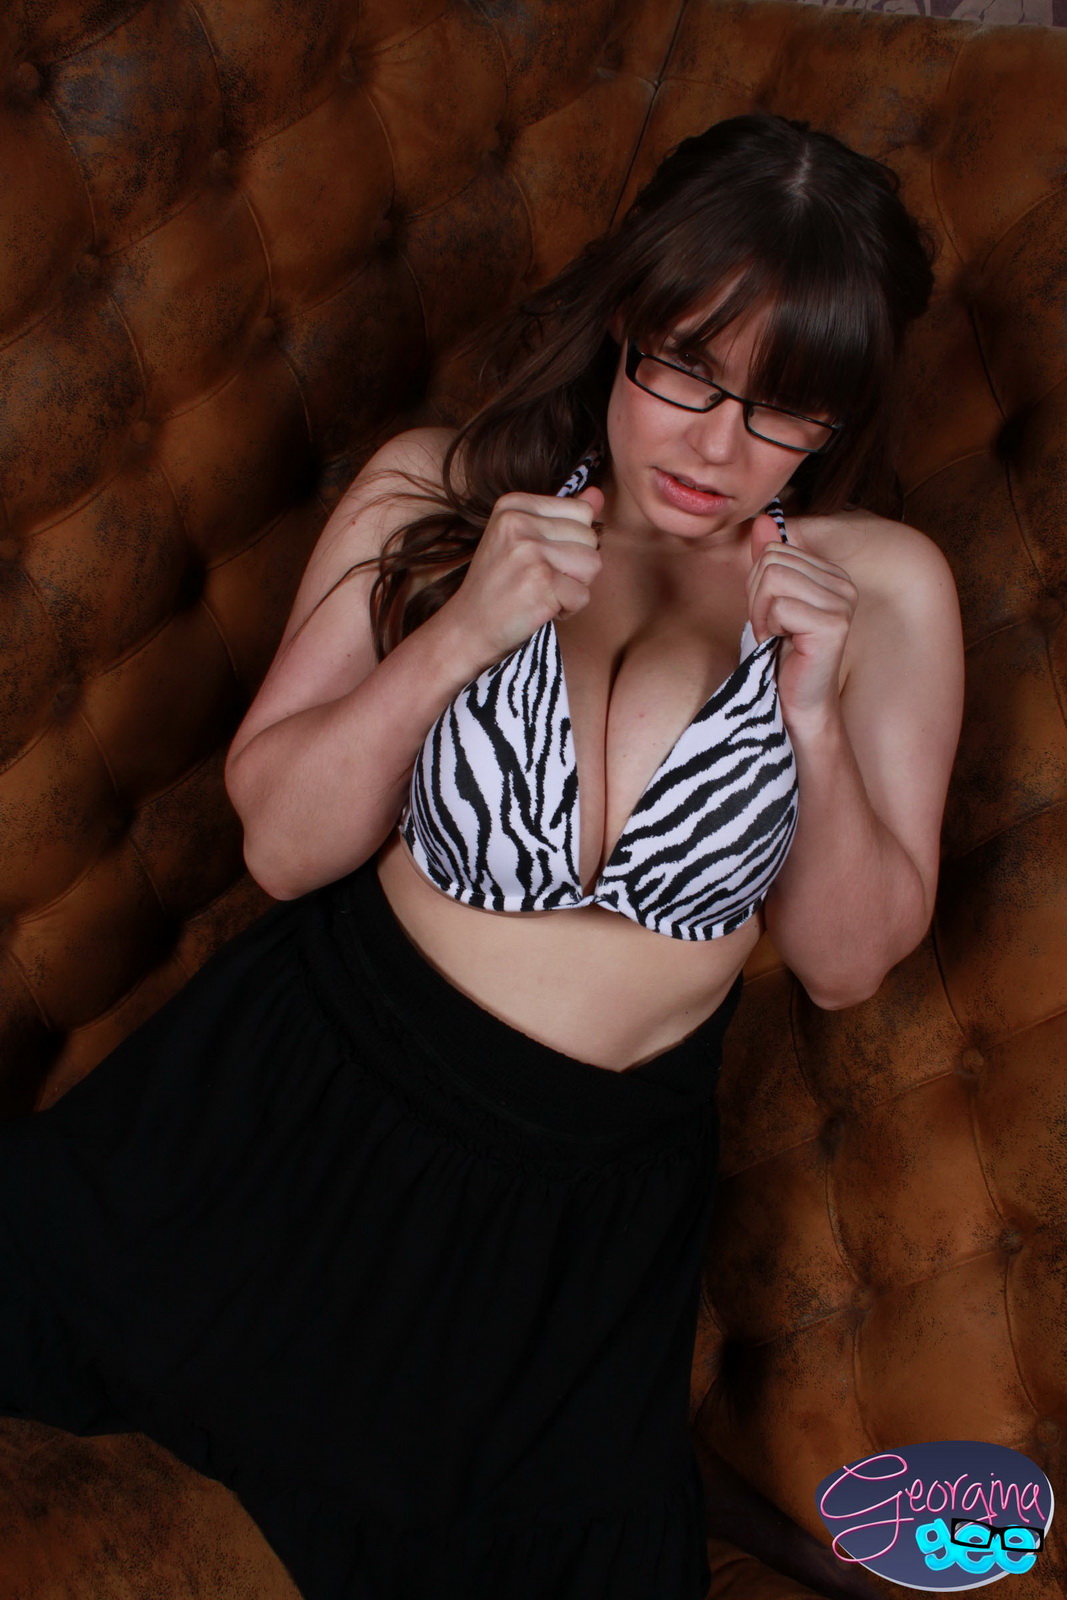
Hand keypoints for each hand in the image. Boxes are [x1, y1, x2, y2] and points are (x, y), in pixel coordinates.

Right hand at [446, 485, 604, 659]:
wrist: (469, 628)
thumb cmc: (500, 586)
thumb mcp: (524, 540)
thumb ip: (562, 516)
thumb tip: (598, 494)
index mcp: (514, 505)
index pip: (582, 511)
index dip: (572, 542)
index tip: (540, 559)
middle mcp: (519, 522)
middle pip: (589, 537)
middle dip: (575, 566)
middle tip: (540, 580)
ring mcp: (529, 551)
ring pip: (593, 564)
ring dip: (575, 587)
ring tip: (543, 592)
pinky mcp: (541, 581)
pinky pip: (584, 595)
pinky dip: (568, 609)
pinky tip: (540, 607)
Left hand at [746, 511, 857, 727]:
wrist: (796, 703)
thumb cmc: (781, 655)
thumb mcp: (767, 601)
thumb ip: (767, 560)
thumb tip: (762, 520)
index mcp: (831, 573)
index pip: (775, 549)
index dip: (757, 585)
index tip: (769, 617)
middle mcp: (843, 583)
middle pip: (771, 561)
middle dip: (756, 598)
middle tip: (770, 630)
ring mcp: (842, 602)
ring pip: (773, 578)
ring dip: (760, 614)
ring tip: (775, 637)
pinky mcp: (833, 624)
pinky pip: (779, 606)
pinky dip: (768, 628)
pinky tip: (783, 646)